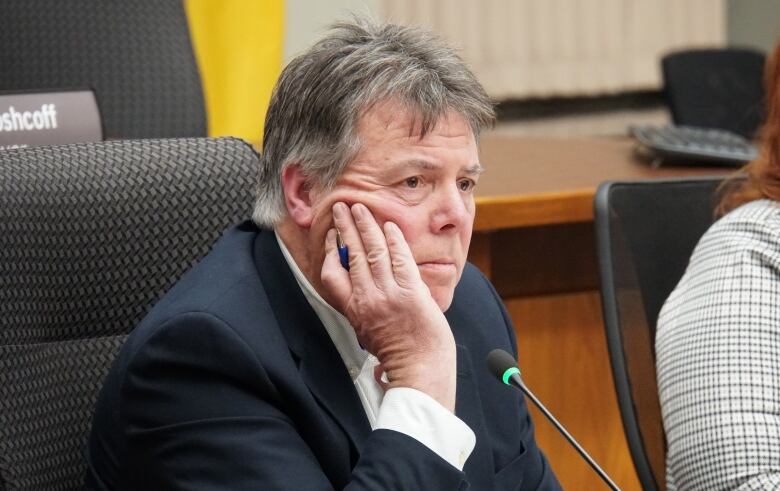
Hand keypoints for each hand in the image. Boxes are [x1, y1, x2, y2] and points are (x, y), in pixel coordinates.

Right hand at [321, 202, 456, 411]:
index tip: (332, 236)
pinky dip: (393, 239)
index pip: (332, 274)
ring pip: (372, 250)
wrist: (419, 370)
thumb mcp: (368, 333)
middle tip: (341, 207)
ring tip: (361, 208)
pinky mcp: (410, 291)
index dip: (330, 251)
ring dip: (366, 225)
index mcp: (353, 310)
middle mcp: (367, 299)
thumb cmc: (398, 355)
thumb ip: (363, 310)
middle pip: (351, 254)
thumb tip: (362, 291)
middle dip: (345, 227)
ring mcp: (388, 293)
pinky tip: (389, 226)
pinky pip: (399, 258)